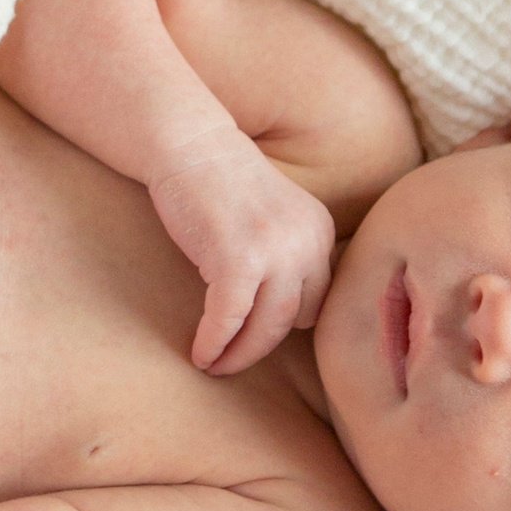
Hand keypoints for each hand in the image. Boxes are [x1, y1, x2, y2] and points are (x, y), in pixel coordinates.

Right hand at [148, 135, 338, 372]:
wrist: (189, 145)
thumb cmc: (219, 184)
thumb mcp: (271, 218)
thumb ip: (284, 256)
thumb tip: (274, 318)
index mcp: (320, 231)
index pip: (317, 298)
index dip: (287, 322)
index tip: (258, 335)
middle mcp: (308, 241)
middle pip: (298, 319)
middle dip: (263, 345)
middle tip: (233, 362)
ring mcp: (276, 250)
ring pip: (269, 327)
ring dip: (239, 354)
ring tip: (215, 365)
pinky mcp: (239, 259)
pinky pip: (229, 319)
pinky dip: (214, 342)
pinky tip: (199, 354)